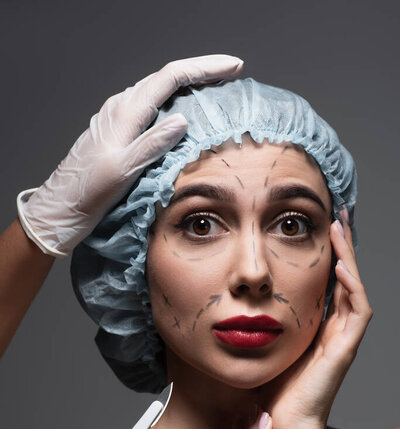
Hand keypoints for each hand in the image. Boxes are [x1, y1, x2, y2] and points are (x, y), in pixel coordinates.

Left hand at [17, 54, 243, 255]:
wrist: (62, 203)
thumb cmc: (91, 190)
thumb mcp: (125, 169)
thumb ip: (153, 143)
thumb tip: (183, 119)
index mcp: (126, 111)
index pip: (171, 77)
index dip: (204, 68)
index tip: (233, 67)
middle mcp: (121, 106)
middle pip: (166, 77)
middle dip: (201, 71)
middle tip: (231, 73)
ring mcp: (117, 115)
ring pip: (157, 89)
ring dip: (187, 84)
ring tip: (213, 87)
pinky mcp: (116, 127)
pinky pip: (149, 104)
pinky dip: (171, 100)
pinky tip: (180, 110)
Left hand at [264, 210, 372, 428]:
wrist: (281, 426)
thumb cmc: (271, 392)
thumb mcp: (264, 347)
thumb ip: (261, 325)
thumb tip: (238, 302)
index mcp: (318, 329)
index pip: (329, 284)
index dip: (328, 255)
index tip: (318, 228)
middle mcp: (334, 331)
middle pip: (346, 279)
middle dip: (343, 246)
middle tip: (338, 215)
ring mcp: (343, 340)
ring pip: (355, 289)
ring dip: (350, 257)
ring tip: (341, 227)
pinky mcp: (345, 350)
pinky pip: (358, 312)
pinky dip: (352, 287)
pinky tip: (341, 265)